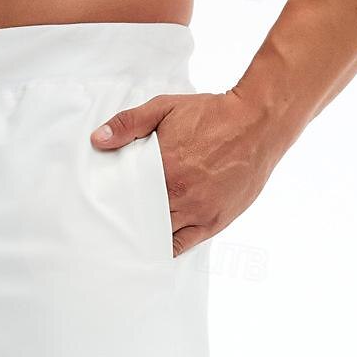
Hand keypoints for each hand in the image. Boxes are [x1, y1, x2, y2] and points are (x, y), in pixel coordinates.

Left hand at [90, 90, 279, 255]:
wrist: (259, 121)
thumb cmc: (212, 114)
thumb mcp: (165, 107)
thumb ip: (129, 123)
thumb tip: (98, 140)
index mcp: (163, 168)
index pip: (126, 197)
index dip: (113, 205)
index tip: (102, 209)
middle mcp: (179, 194)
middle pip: (141, 220)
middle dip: (127, 224)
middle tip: (112, 228)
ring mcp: (198, 211)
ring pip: (160, 236)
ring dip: (145, 238)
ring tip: (130, 240)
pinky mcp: (214, 221)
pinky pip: (184, 245)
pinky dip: (167, 248)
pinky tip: (155, 248)